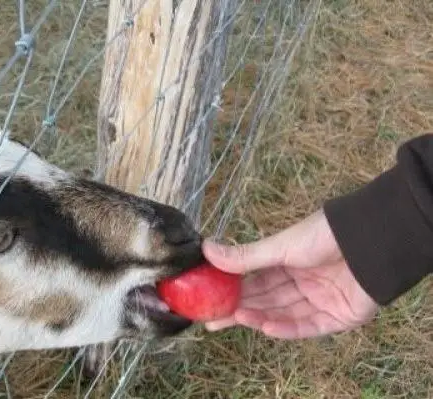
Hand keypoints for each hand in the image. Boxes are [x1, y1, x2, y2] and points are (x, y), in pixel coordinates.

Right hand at [203, 210, 379, 338]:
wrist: (368, 241)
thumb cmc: (322, 236)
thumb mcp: (278, 247)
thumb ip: (244, 257)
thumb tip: (205, 248)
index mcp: (287, 264)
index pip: (254, 282)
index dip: (232, 292)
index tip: (208, 301)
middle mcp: (301, 283)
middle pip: (266, 301)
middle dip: (239, 310)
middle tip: (212, 321)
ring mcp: (319, 301)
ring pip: (283, 314)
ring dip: (259, 318)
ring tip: (236, 319)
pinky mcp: (337, 317)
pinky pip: (308, 326)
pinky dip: (287, 328)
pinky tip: (266, 328)